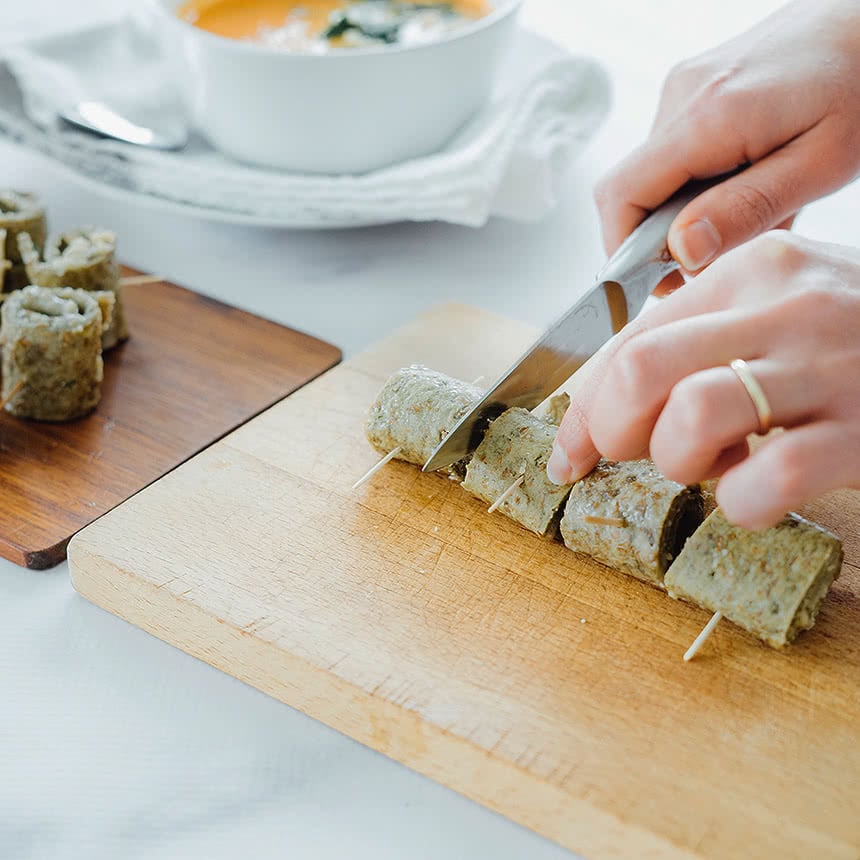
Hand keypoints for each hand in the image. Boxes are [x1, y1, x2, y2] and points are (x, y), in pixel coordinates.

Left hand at [548, 232, 859, 528]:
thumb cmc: (857, 342)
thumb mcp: (775, 314)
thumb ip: (695, 342)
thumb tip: (599, 403)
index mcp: (749, 271)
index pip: (628, 341)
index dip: (584, 410)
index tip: (570, 455)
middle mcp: (785, 305)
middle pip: (641, 372)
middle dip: (615, 433)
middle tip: (641, 456)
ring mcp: (830, 367)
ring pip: (691, 417)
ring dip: (678, 464)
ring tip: (713, 466)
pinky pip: (766, 479)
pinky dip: (739, 504)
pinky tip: (756, 495)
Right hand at [596, 0, 859, 286]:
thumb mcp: (820, 163)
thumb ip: (746, 209)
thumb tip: (681, 251)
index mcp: (707, 117)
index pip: (621, 197)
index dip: (624, 252)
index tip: (657, 285)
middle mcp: (682, 95)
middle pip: (633, 191)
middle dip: (663, 239)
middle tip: (717, 260)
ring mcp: (685, 87)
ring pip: (656, 176)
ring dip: (689, 211)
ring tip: (754, 210)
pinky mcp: (695, 86)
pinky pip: (676, 153)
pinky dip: (701, 182)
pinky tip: (748, 180)